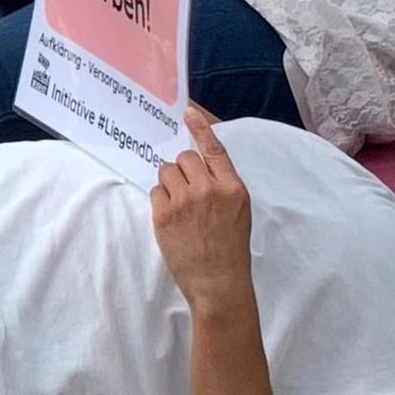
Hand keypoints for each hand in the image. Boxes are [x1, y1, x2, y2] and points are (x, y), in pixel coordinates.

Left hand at [148, 107, 256, 309]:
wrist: (218, 282)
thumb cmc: (230, 248)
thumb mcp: (239, 212)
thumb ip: (223, 185)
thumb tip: (200, 163)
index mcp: (233, 188)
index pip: (214, 150)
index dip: (201, 129)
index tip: (189, 112)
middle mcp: (209, 190)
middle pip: (185, 158)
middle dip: (183, 169)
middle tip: (187, 189)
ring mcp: (185, 202)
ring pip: (166, 171)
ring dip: (169, 182)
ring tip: (180, 204)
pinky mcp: (164, 215)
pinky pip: (156, 190)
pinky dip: (161, 199)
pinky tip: (172, 216)